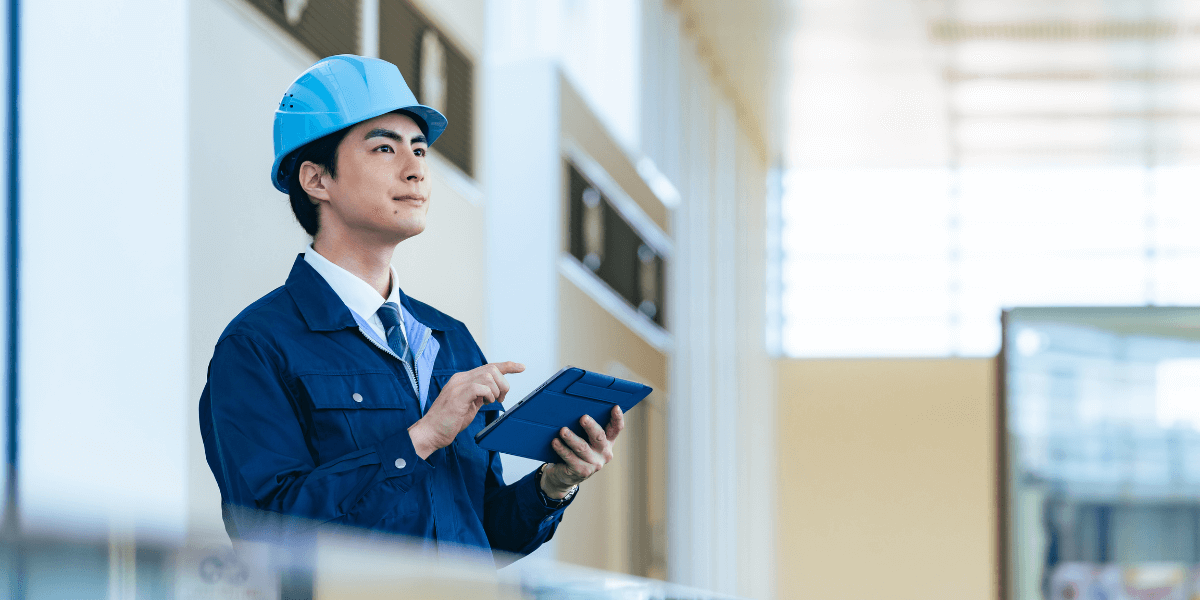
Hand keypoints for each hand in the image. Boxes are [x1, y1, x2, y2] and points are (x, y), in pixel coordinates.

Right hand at [409, 361, 524, 458]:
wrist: (430, 432)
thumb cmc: (449, 422)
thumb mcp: (469, 406)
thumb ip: (479, 396)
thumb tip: (493, 393)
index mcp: (463, 379)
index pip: (489, 366)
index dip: (507, 366)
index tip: (521, 367)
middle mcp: (460, 378)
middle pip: (492, 369)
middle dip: (503, 384)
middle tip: (500, 399)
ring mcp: (458, 385)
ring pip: (489, 376)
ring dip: (496, 391)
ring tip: (490, 403)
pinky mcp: (458, 395)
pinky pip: (481, 387)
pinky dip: (488, 395)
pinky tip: (483, 404)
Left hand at [541, 405, 624, 497]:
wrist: (565, 475)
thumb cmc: (576, 450)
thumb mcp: (585, 438)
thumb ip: (585, 427)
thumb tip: (574, 408)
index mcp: (608, 441)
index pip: (616, 428)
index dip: (617, 418)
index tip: (615, 407)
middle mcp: (604, 453)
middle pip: (599, 437)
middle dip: (591, 426)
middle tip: (583, 418)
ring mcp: (594, 464)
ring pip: (582, 448)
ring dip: (572, 438)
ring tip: (563, 431)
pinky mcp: (582, 471)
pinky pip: (570, 458)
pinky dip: (562, 449)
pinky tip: (555, 442)